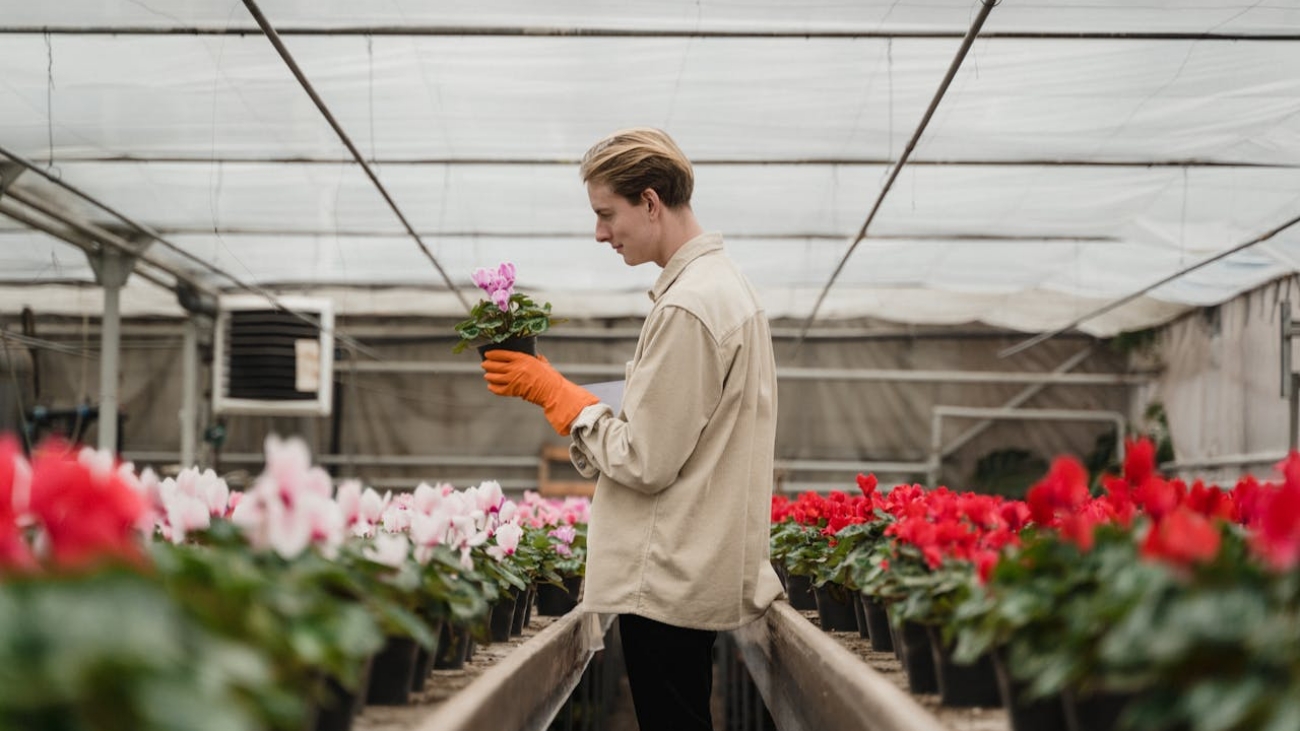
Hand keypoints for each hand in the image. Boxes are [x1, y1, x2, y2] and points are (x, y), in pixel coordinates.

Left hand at [481, 350, 599, 435]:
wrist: (553, 391)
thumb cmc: (550, 376)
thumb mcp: (543, 362)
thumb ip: (536, 358)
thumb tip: (535, 354)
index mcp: (522, 358)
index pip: (502, 354)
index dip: (493, 354)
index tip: (487, 354)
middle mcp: (516, 368)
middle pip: (496, 365)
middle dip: (488, 365)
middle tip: (484, 364)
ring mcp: (513, 380)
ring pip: (494, 377)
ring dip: (489, 376)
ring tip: (487, 375)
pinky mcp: (513, 391)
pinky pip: (498, 389)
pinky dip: (493, 388)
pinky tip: (491, 386)